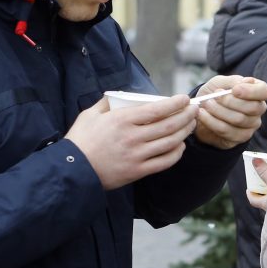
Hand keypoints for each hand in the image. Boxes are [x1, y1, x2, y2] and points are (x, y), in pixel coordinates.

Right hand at [66, 96, 198, 189]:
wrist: (72, 171)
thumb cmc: (80, 141)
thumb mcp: (90, 114)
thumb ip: (107, 103)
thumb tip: (122, 96)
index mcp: (122, 120)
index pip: (156, 109)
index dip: (175, 103)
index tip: (185, 99)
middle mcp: (133, 137)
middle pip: (169, 125)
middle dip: (186, 116)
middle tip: (194, 110)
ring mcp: (137, 156)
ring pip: (170, 142)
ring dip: (185, 132)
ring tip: (191, 124)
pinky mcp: (138, 171)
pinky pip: (164, 162)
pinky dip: (176, 153)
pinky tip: (180, 146)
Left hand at [194, 75, 266, 148]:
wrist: (199, 110)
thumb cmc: (214, 94)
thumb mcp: (220, 82)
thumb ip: (233, 81)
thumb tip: (248, 81)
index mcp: (257, 92)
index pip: (264, 92)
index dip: (251, 91)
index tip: (234, 90)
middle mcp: (258, 110)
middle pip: (252, 108)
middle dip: (230, 101)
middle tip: (214, 97)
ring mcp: (250, 126)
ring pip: (239, 120)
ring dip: (218, 111)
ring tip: (206, 104)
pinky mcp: (239, 138)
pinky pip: (227, 131)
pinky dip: (212, 121)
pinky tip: (202, 114)